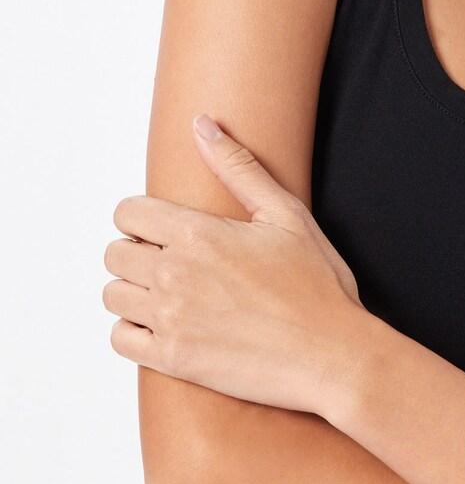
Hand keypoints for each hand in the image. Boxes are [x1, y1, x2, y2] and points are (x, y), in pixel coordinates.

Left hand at [103, 113, 370, 413]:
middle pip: (115, 253)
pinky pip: (120, 339)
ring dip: (134, 293)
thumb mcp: (286, 215)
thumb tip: (203, 125)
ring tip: (169, 297)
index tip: (164, 231)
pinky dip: (133, 332)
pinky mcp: (173, 359)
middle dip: (138, 254)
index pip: (128, 213)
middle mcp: (175, 274)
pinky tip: (165, 326)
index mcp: (198, 233)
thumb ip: (239, 167)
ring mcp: (171, 318)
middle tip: (172, 265)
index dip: (143, 219)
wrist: (332, 355)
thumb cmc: (317, 287)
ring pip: (113, 295)